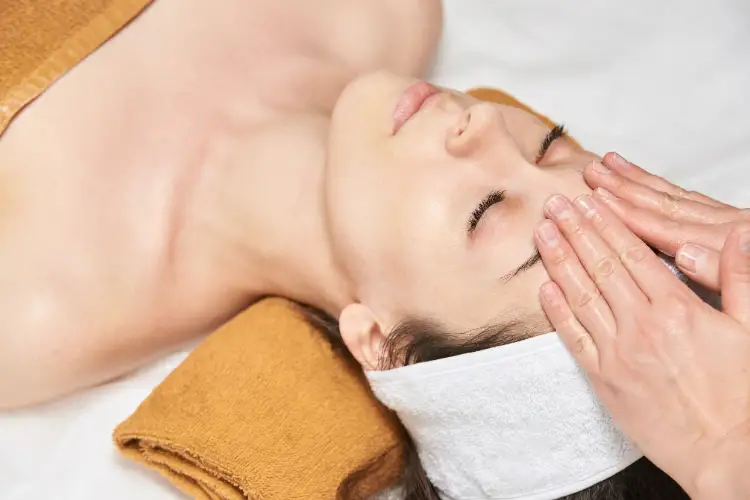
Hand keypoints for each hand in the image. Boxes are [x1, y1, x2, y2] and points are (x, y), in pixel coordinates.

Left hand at [534, 192, 749, 498]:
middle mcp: (641, 325)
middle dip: (575, 230)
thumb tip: (737, 233)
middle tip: (555, 204)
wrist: (725, 453)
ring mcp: (618, 352)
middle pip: (600, 266)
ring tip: (543, 233)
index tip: (588, 201)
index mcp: (677, 308)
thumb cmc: (743, 396)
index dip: (606, 223)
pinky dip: (557, 310)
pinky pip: (573, 337)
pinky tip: (544, 287)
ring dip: (558, 260)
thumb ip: (739, 277)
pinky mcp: (604, 379)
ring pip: (581, 295)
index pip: (632, 253)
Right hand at [581, 152, 748, 290]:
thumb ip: (720, 269)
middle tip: (592, 170)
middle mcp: (723, 226)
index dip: (628, 214)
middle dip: (624, 186)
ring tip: (611, 162)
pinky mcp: (738, 222)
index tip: (596, 200)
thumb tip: (687, 254)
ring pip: (675, 196)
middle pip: (664, 203)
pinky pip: (694, 200)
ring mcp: (730, 221)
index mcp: (722, 243)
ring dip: (639, 180)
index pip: (664, 226)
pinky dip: (668, 189)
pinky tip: (651, 182)